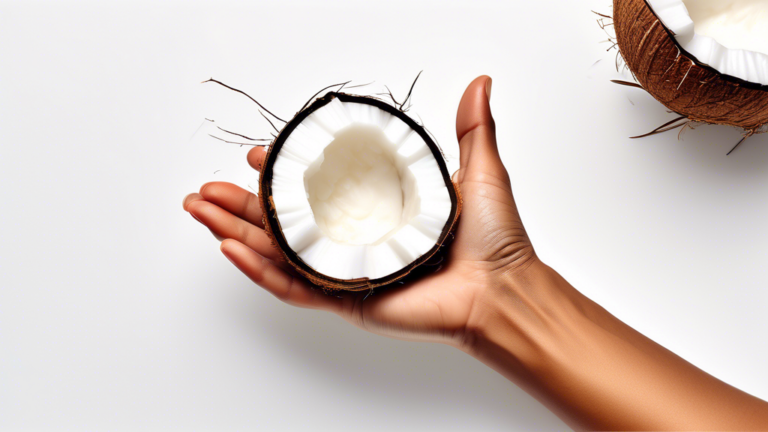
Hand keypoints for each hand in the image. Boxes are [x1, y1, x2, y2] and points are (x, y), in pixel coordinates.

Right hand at [183, 76, 537, 346]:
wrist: (500, 291)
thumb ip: (471, 128)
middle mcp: (357, 240)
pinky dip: (258, 268)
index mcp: (378, 209)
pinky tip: (229, 247)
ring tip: (199, 211)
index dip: (285, 172)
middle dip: (240, 204)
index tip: (259, 156)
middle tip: (205, 190)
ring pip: (279, 252)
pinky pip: (293, 286)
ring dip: (234, 231)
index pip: (319, 188)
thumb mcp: (478, 171)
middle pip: (286, 222)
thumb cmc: (494, 240)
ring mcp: (348, 272)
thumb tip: (479, 83)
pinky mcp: (347, 300)